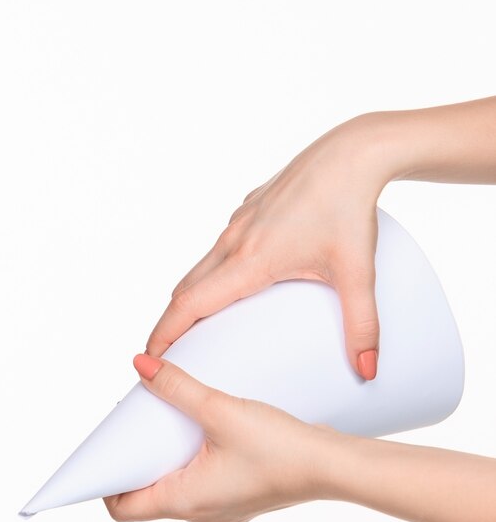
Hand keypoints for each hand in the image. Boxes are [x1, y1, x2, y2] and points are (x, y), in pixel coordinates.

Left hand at [104, 354, 495, 521]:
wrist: (332, 465)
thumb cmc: (279, 447)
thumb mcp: (219, 410)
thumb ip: (177, 386)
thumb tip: (140, 366)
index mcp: (184, 501)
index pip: (122, 508)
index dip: (106, 482)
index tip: (106, 451)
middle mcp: (199, 511)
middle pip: (146, 495)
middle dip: (135, 461)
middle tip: (136, 423)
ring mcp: (220, 506)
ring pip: (174, 486)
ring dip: (164, 456)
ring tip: (166, 419)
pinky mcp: (238, 494)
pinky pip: (200, 481)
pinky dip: (189, 458)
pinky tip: (200, 428)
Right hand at [146, 114, 395, 379]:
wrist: (354, 151)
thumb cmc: (352, 206)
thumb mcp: (357, 272)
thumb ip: (363, 325)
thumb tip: (367, 370)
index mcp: (251, 258)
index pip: (191, 304)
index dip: (166, 333)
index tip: (153, 356)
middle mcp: (235, 239)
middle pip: (185, 288)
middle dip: (171, 322)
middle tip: (170, 351)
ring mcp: (239, 222)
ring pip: (200, 267)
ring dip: (188, 297)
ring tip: (195, 325)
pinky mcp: (248, 210)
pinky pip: (218, 249)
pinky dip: (210, 273)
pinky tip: (230, 283)